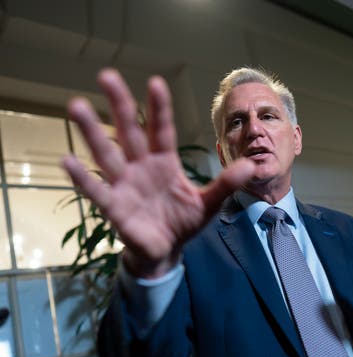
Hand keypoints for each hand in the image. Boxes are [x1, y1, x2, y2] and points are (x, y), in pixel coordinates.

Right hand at [62, 69, 255, 277]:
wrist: (166, 250)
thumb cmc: (184, 222)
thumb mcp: (209, 202)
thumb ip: (226, 183)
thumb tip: (251, 165)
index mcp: (164, 162)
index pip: (162, 129)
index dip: (159, 108)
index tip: (155, 82)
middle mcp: (141, 167)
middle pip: (129, 131)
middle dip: (119, 105)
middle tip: (106, 75)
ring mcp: (125, 184)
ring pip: (108, 153)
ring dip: (93, 132)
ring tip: (77, 105)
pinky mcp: (114, 207)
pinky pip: (97, 190)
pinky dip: (83, 177)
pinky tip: (67, 160)